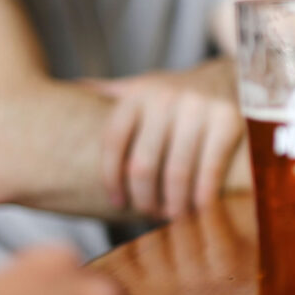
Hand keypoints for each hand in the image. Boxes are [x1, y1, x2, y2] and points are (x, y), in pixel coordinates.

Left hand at [88, 61, 244, 218]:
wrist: (231, 77)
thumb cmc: (178, 94)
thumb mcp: (142, 87)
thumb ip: (108, 92)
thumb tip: (63, 91)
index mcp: (138, 94)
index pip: (113, 143)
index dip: (112, 179)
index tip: (117, 202)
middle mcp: (166, 97)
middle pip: (143, 164)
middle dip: (144, 198)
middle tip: (149, 214)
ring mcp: (199, 108)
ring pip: (177, 172)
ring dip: (173, 204)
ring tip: (173, 217)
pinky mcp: (228, 120)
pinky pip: (210, 169)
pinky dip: (202, 197)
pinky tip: (198, 210)